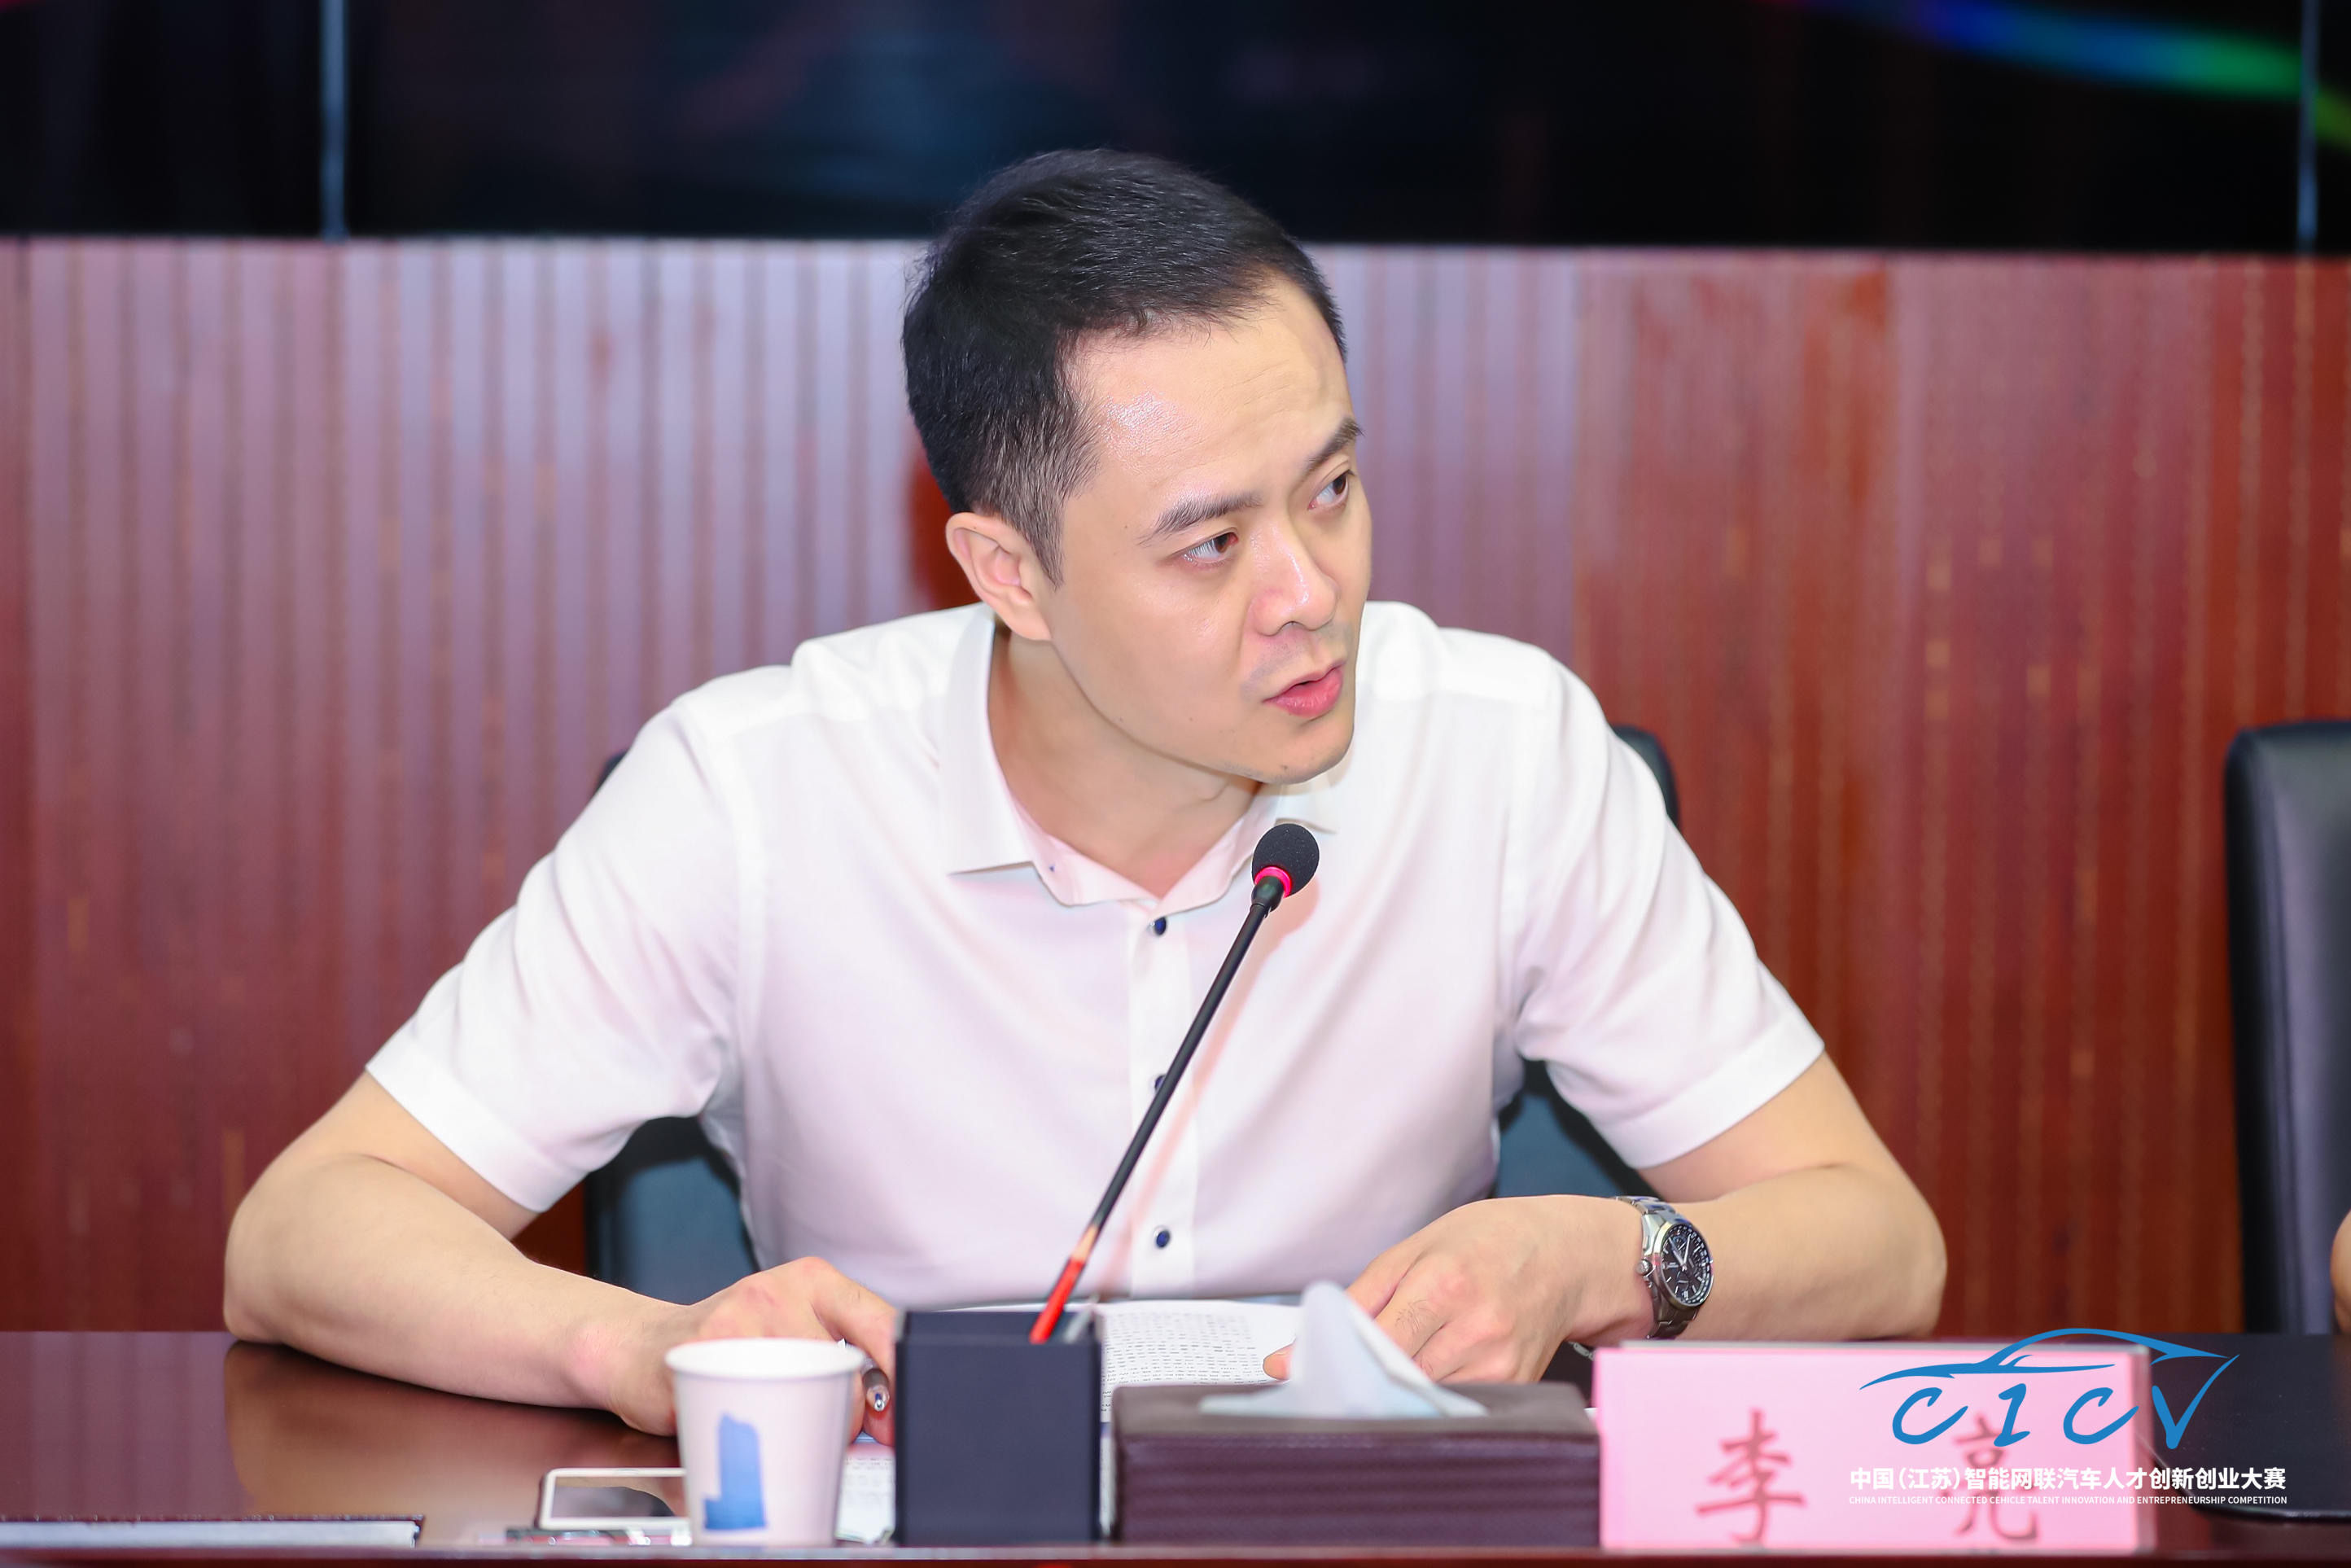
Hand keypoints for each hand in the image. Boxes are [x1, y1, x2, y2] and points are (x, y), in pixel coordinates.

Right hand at [595, 1257, 899, 1440]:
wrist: (638, 1347)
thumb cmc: (726, 1345)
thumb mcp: (789, 1328)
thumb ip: (839, 1353)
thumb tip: (891, 1414)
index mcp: (812, 1281)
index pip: (882, 1323)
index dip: (901, 1378)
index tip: (901, 1419)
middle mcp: (778, 1292)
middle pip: (845, 1373)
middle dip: (846, 1419)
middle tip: (827, 1434)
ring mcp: (737, 1322)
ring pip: (801, 1397)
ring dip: (800, 1430)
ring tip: (777, 1425)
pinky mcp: (701, 1357)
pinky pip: (748, 1412)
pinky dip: (752, 1435)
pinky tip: (739, 1424)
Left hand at [1263, 1197, 1651, 1382]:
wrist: (1566, 1253)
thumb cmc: (1484, 1242)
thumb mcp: (1413, 1250)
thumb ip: (1354, 1303)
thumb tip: (1289, 1356)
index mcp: (1441, 1284)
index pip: (1369, 1346)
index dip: (1329, 1366)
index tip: (1293, 1377)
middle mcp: (1473, 1328)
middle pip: (1392, 1380)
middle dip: (1354, 1384)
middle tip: (1327, 1383)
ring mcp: (1499, 1363)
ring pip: (1421, 1400)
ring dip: (1389, 1396)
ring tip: (1373, 1381)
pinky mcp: (1516, 1386)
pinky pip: (1456, 1405)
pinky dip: (1428, 1399)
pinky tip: (1418, 1383)